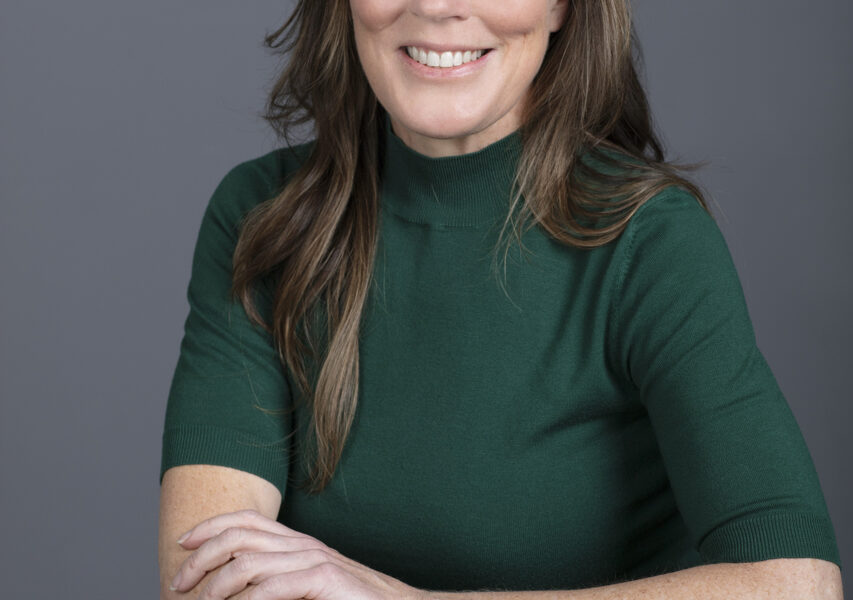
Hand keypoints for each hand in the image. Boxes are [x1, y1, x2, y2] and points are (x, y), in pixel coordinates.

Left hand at [169, 509, 429, 599]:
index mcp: (297, 543)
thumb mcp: (307, 588)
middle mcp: (303, 546)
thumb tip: (239, 592)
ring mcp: (314, 561)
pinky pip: (273, 588)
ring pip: (248, 561)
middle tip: (179, 582)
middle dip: (201, 555)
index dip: (210, 527)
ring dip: (216, 584)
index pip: (246, 521)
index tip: (182, 544)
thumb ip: (278, 583)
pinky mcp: (325, 579)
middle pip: (239, 534)